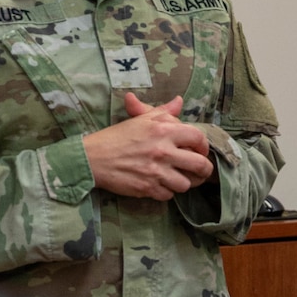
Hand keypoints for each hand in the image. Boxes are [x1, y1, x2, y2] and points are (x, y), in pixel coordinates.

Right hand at [82, 94, 212, 200]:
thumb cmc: (116, 137)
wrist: (93, 158)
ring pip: (186, 184)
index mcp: (164, 130)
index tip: (199, 151)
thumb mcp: (140, 119)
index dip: (203, 146)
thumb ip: (163, 111)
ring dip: (183, 182)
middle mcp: (163, 151)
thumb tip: (179, 101)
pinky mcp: (148, 188)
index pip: (198, 138)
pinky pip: (169, 195)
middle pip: (200, 165)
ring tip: (176, 178)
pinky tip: (159, 184)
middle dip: (203, 170)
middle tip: (199, 171)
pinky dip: (166, 192)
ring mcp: (156, 172)